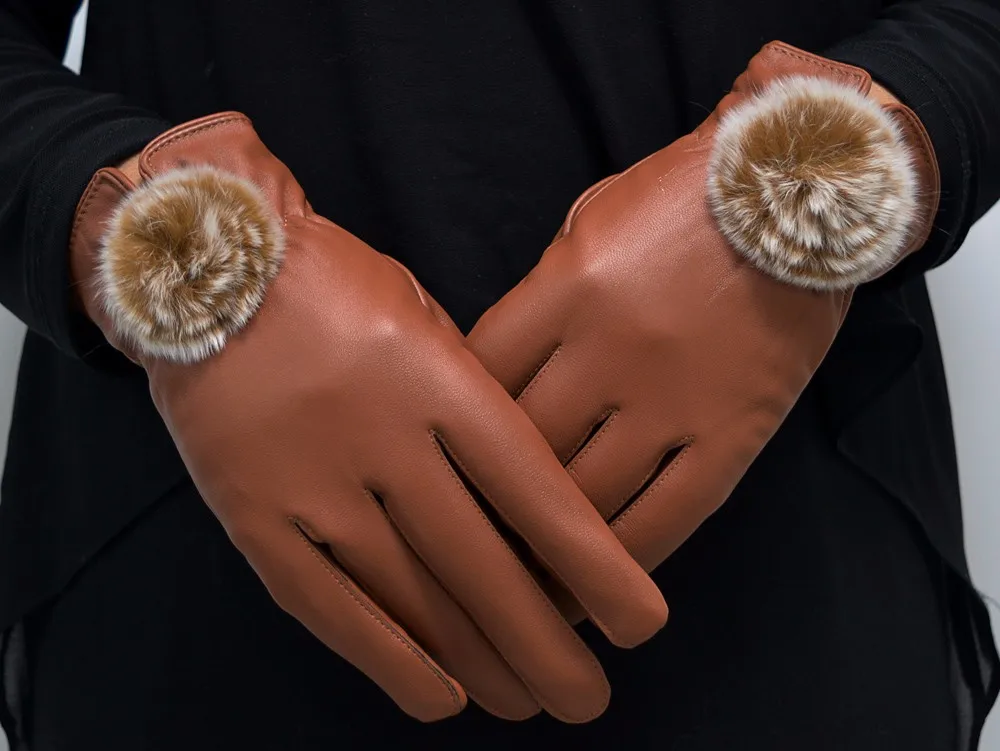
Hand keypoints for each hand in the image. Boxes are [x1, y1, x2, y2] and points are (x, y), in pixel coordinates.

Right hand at [70, 114, 666, 721]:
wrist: (204, 269)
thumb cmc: (334, 284)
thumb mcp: (425, 314)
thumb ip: (470, 396)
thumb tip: (516, 486)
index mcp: (444, 386)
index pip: (537, 495)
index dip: (596, 568)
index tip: (641, 623)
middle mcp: (388, 444)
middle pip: (483, 568)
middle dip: (544, 644)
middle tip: (587, 696)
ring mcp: (318, 488)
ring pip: (413, 601)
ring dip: (477, 663)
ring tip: (525, 701)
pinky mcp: (256, 517)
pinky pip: (328, 606)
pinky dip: (386, 659)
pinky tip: (436, 698)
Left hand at [468, 42, 937, 580]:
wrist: (803, 193)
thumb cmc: (681, 198)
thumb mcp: (586, 223)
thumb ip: (539, 299)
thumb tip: (499, 374)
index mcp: (564, 292)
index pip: (481, 381)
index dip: (452, 430)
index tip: (440, 465)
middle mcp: (609, 354)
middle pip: (523, 451)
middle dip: (485, 502)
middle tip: (462, 543)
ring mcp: (673, 400)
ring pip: (587, 499)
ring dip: (545, 549)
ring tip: (518, 586)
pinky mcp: (732, 435)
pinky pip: (669, 516)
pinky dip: (624, 561)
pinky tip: (596, 589)